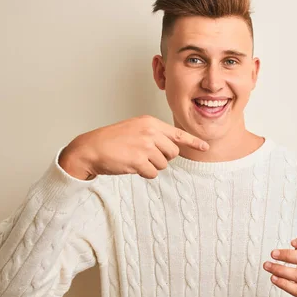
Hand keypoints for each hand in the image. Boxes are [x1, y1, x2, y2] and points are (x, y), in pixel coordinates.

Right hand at [59, 115, 208, 179]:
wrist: (91, 148)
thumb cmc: (112, 141)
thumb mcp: (135, 130)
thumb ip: (154, 136)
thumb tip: (172, 150)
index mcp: (150, 123)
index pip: (177, 133)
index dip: (193, 142)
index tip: (205, 147)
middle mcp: (150, 132)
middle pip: (172, 153)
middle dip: (162, 158)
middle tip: (144, 155)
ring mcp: (145, 146)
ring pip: (163, 165)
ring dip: (150, 166)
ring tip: (134, 158)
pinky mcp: (139, 160)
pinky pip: (152, 173)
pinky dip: (143, 173)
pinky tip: (130, 165)